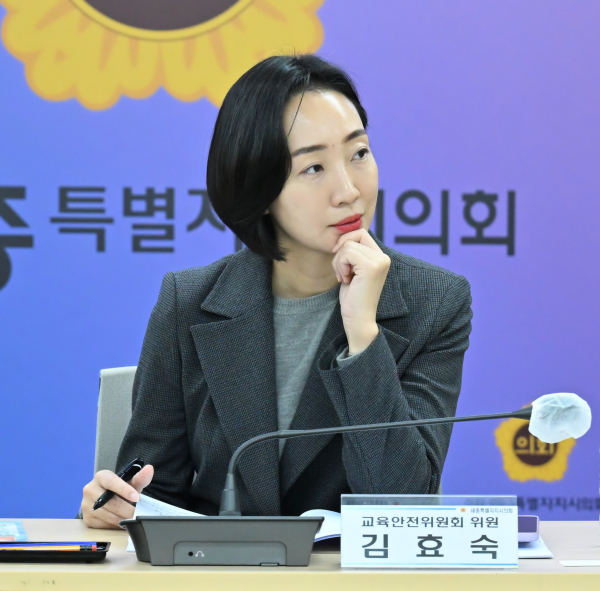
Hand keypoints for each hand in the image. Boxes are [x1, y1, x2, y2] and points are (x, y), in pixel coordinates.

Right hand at [81, 465, 153, 528]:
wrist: (107, 499)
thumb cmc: (120, 489)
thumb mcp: (130, 482)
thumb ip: (140, 477)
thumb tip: (149, 469)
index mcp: (101, 476)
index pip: (112, 482)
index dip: (124, 490)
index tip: (136, 497)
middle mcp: (90, 489)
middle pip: (110, 502)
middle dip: (126, 509)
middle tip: (137, 514)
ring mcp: (86, 505)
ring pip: (106, 515)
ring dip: (121, 518)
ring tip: (131, 519)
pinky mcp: (87, 519)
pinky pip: (102, 524)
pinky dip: (114, 525)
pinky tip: (122, 522)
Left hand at [332, 229, 390, 353]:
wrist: (358, 319)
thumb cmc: (353, 297)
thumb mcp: (353, 270)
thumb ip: (353, 254)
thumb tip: (343, 237)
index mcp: (381, 257)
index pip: (361, 233)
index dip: (345, 241)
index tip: (339, 259)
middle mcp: (384, 257)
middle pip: (354, 236)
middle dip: (341, 253)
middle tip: (342, 272)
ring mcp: (379, 261)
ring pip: (348, 246)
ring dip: (339, 262)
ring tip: (345, 278)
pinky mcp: (371, 267)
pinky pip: (347, 253)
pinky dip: (340, 266)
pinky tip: (346, 280)